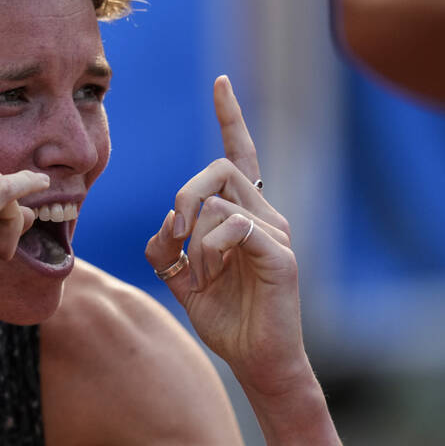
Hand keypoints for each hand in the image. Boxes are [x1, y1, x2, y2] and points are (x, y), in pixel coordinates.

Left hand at [145, 76, 307, 398]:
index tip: (221, 83)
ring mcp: (277, 234)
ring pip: (221, 201)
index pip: (240, 155)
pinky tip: (212, 276)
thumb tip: (164, 230)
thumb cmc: (227, 321)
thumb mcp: (183, 281)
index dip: (231, 118)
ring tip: (200, 274)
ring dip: (194, 238)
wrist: (258, 362)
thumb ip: (167, 251)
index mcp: (245, 216)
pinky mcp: (280, 256)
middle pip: (219, 169)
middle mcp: (266, 216)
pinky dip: (211, 250)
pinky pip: (235, 228)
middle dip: (184, 195)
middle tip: (175, 236)